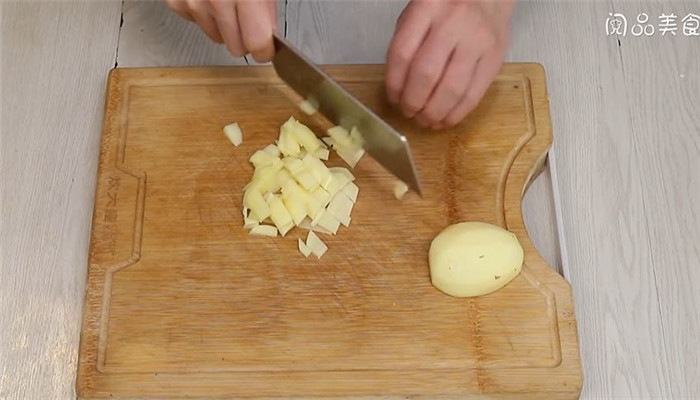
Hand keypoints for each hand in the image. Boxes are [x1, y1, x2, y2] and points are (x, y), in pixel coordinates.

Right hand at [166, 0, 277, 61]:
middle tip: (249, 18)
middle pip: (236, 48)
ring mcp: (194, 2)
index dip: (266, 50)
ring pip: (216, 38)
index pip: (257, 43)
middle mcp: (218, 0)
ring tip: (228, 1)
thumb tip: (270, 36)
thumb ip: (266, 10)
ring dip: (223, 26)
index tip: (268, 49)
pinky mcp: (177, 2)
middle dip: (245, 39)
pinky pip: (196, 22)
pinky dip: (204, 14)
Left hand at [385, 0, 513, 128]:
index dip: (394, 84)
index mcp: (427, 8)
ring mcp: (477, 41)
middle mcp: (453, 23)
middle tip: (409, 112)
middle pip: (426, 74)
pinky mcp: (495, 58)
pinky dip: (457, 113)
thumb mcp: (418, 12)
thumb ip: (406, 44)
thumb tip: (398, 88)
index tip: (393, 98)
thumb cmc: (448, 6)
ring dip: (434, 112)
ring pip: (451, 89)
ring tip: (426, 120)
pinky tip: (446, 119)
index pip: (402, 54)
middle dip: (413, 102)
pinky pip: (474, 93)